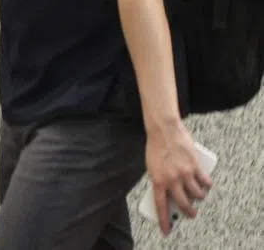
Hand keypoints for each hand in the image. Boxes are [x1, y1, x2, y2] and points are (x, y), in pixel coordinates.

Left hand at [145, 120, 212, 235]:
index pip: (161, 205)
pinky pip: (205, 182)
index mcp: (158, 180)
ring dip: (200, 197)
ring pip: (198, 195)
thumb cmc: (156, 146)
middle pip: (184, 204)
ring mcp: (185, 173)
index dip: (164, 220)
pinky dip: (207, 184)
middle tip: (191, 212)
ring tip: (198, 194)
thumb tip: (169, 195)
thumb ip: (161, 180)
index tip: (166, 231)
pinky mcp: (195, 166)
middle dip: (189, 212)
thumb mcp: (152, 166)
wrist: (163, 129)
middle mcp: (172, 179)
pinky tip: (206, 183)